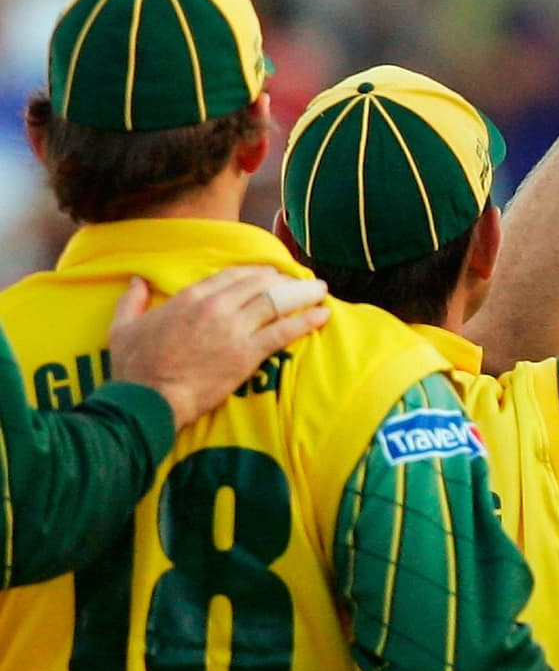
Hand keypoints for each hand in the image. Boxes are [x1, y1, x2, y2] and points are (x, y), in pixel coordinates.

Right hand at [110, 266, 328, 429]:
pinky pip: (285, 331)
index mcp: (191, 296)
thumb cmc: (135, 366)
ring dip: (302, 295)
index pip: (234, 274)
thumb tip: (136, 281)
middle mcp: (216, 306)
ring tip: (321, 292)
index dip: (258, 272)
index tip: (273, 273)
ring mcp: (234, 329)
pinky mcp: (248, 354)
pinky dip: (307, 321)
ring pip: (277, 302)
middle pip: (261, 284)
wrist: (150, 398)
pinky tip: (323, 315)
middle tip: (302, 282)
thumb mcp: (123, 325)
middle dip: (285, 280)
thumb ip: (132, 299)